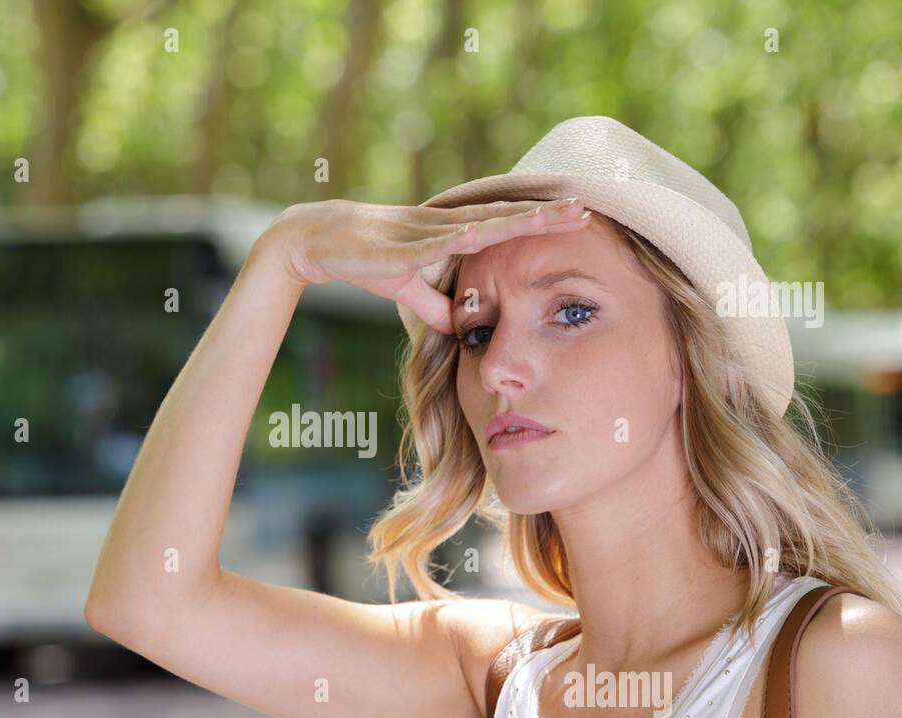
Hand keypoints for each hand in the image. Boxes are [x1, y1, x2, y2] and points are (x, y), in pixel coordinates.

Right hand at [258, 197, 589, 333]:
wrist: (316, 240)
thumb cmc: (361, 258)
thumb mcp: (404, 285)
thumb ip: (433, 303)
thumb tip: (458, 325)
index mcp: (447, 233)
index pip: (502, 226)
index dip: (537, 222)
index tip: (575, 218)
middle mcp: (442, 226)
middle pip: (503, 218)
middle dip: (543, 216)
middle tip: (586, 208)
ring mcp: (424, 232)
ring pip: (480, 225)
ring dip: (518, 221)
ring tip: (554, 216)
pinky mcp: (402, 246)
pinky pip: (439, 243)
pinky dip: (464, 237)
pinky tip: (489, 232)